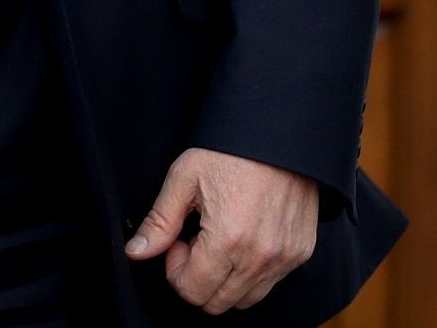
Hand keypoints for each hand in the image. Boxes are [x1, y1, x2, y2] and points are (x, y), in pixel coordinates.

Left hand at [125, 148, 317, 312]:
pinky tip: (241, 239)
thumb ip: (159, 222)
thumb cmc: (229, 152)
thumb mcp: (184, 178)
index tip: (178, 242)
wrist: (279, 135)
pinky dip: (250, 273)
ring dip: (224, 280)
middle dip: (198, 279)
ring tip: (218, 240)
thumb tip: (136, 253)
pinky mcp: (300, 253)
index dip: (176, 271)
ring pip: (245, 299)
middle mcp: (261, 257)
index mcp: (228, 239)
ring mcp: (285, 258)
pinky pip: (270, 283)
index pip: (193, 291)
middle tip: (195, 242)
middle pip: (218, 302)